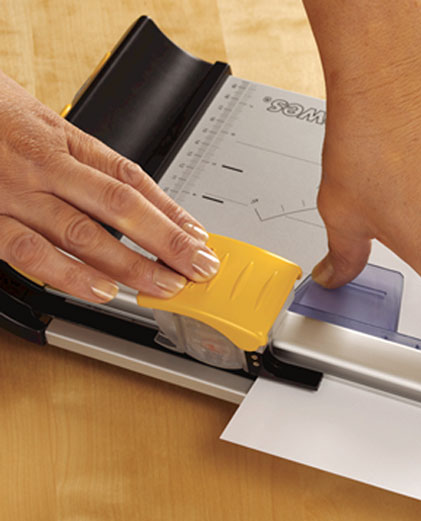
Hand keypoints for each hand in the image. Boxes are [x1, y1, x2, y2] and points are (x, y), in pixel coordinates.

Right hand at [0, 70, 219, 302]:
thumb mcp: (48, 126)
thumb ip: (89, 164)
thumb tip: (141, 198)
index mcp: (66, 142)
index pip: (133, 179)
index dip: (171, 211)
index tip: (198, 237)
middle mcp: (47, 167)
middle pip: (121, 206)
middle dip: (167, 240)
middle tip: (197, 266)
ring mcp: (16, 193)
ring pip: (83, 233)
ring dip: (130, 264)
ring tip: (164, 285)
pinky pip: (29, 251)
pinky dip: (67, 274)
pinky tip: (100, 290)